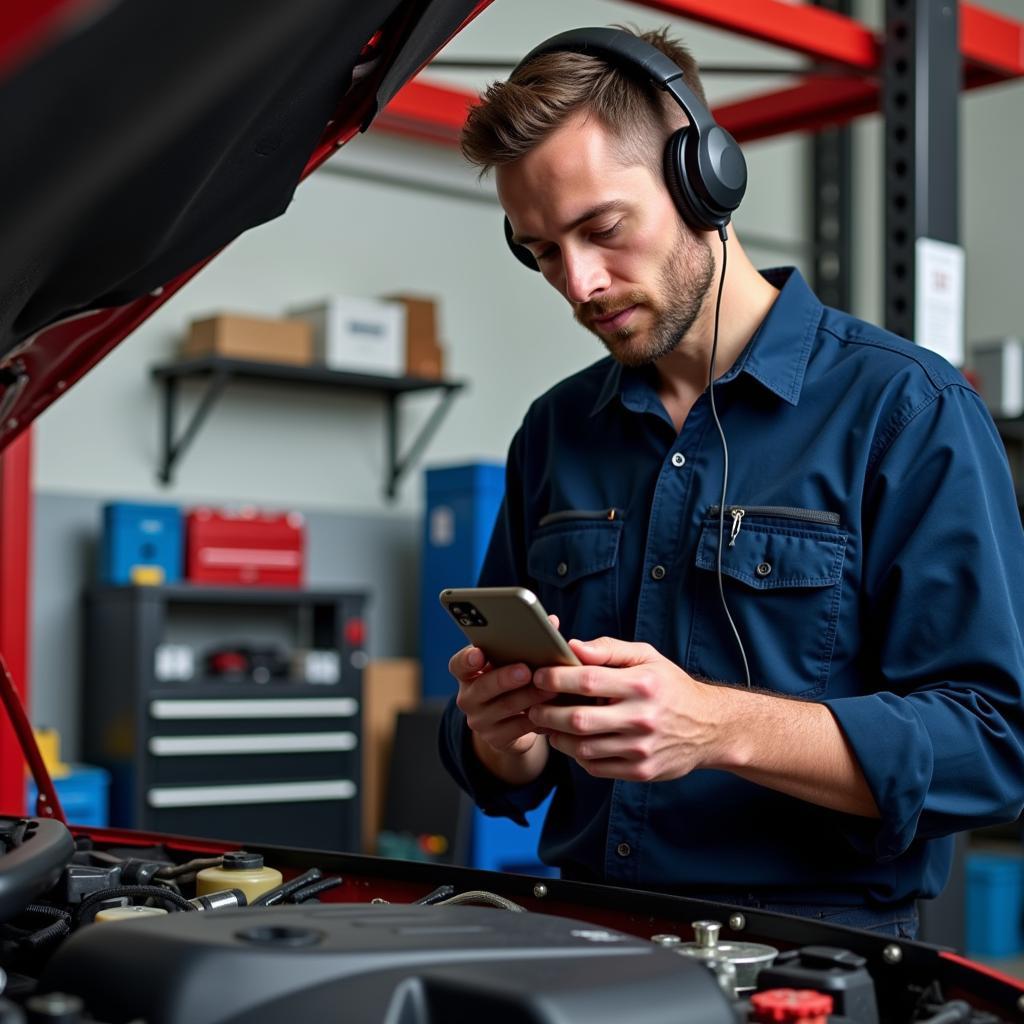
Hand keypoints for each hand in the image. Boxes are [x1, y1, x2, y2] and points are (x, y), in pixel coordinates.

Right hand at [448, 618, 558, 756]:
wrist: (509, 724)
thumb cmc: (515, 682)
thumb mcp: (515, 661)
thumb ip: (529, 641)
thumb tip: (552, 621)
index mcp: (468, 672)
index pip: (458, 665)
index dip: (467, 659)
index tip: (479, 654)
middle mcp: (468, 697)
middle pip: (482, 687)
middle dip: (505, 678)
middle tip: (526, 670)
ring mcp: (480, 720)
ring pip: (503, 708)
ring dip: (528, 697)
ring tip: (550, 689)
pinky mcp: (496, 739)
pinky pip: (518, 729)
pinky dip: (536, 719)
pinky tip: (552, 711)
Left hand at [528, 636, 721, 781]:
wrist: (710, 727)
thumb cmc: (669, 686)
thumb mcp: (647, 656)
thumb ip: (609, 648)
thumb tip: (573, 646)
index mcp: (641, 684)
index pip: (587, 680)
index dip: (556, 678)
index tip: (538, 675)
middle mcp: (642, 718)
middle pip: (578, 719)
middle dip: (547, 712)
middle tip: (532, 705)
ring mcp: (641, 749)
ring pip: (582, 748)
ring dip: (557, 736)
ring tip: (547, 724)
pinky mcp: (641, 771)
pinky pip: (596, 767)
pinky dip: (578, 755)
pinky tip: (573, 742)